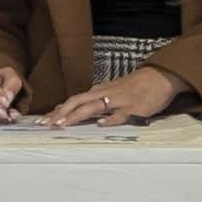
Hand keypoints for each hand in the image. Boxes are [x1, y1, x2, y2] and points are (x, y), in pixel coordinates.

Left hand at [46, 67, 187, 127]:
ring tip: (63, 124)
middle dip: (60, 113)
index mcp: (98, 92)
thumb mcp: (110, 92)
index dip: (57, 110)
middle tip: (46, 124)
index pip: (73, 101)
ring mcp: (118, 100)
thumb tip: (73, 110)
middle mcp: (104, 94)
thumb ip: (94, 102)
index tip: (42, 121)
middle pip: (77, 102)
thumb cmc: (134, 87)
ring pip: (93, 107)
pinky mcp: (132, 107)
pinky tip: (101, 124)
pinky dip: (110, 119)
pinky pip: (120, 114)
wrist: (159, 78)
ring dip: (76, 115)